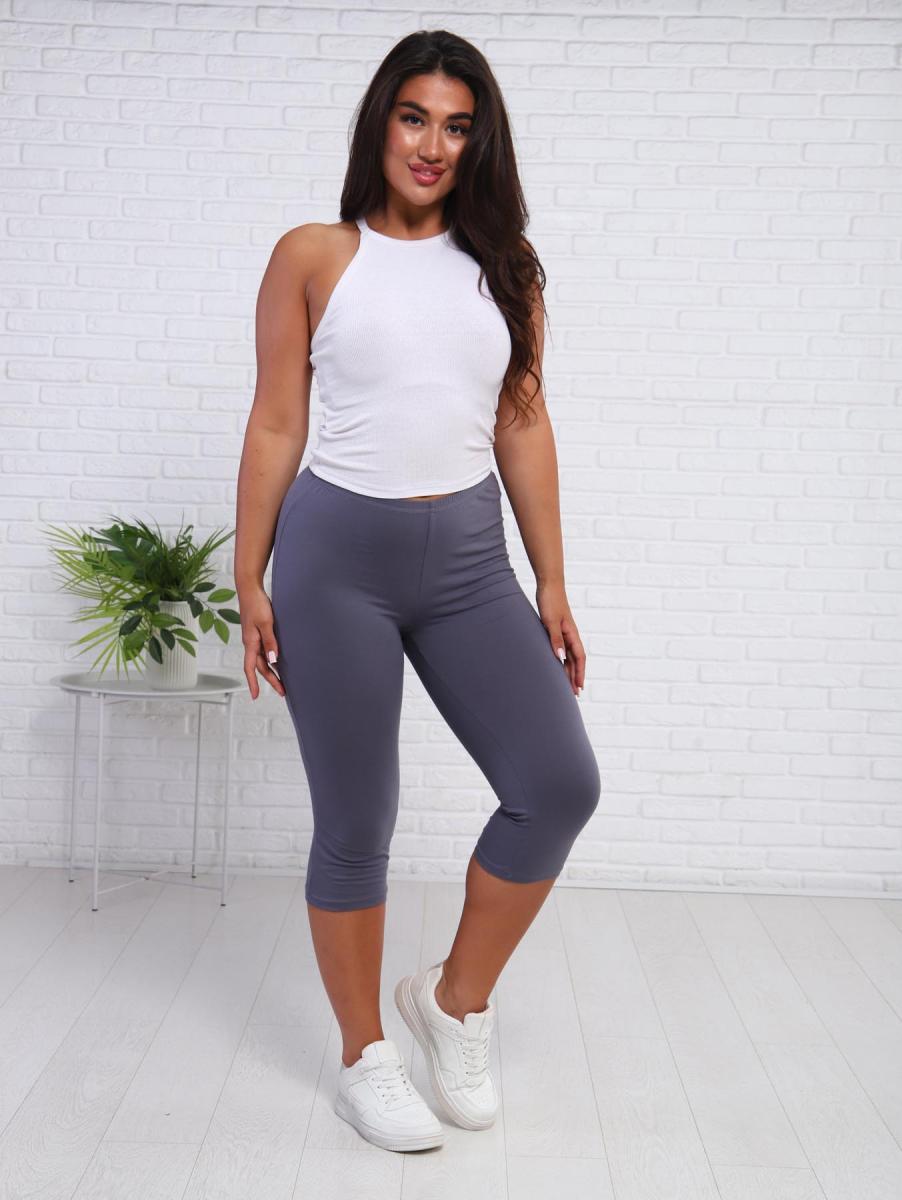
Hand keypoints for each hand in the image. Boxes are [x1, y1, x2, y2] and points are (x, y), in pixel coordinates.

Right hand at [238, 583, 285, 699]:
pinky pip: (264, 650)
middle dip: (270, 680)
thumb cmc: (257, 604)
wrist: (250, 589)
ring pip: (262, 659)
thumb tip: (273, 661)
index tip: (256, 696)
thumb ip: (270, 642)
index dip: (253, 683)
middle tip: (282, 691)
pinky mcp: (258, 632)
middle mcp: (250, 643)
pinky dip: (272, 658)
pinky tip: (279, 661)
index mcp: (250, 642)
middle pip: (260, 666)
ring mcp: (254, 637)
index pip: (250, 668)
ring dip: (272, 670)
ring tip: (283, 680)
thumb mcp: (265, 623)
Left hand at [535, 580, 584, 696]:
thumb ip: (555, 639)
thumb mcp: (550, 621)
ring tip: (567, 684)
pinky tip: (557, 664)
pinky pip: (562, 648)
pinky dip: (562, 659)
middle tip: (574, 694)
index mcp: (572, 633)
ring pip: (569, 655)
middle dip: (575, 677)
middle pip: (575, 660)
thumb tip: (560, 658)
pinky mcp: (557, 628)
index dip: (579, 673)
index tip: (579, 688)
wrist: (548, 584)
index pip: (579, 658)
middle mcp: (570, 634)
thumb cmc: (550, 601)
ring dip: (569, 670)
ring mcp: (564, 632)